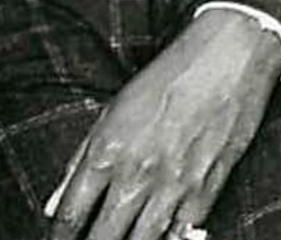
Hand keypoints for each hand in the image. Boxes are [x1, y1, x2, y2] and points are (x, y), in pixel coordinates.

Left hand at [47, 8, 280, 239]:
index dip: (59, 238)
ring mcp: (172, 188)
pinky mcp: (206, 192)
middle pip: (103, 237)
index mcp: (107, 151)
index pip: (71, 215)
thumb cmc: (167, 77)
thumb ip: (80, 160)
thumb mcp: (113, 108)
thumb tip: (53, 204)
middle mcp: (136, 175)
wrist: (227, 57)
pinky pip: (180, 237)